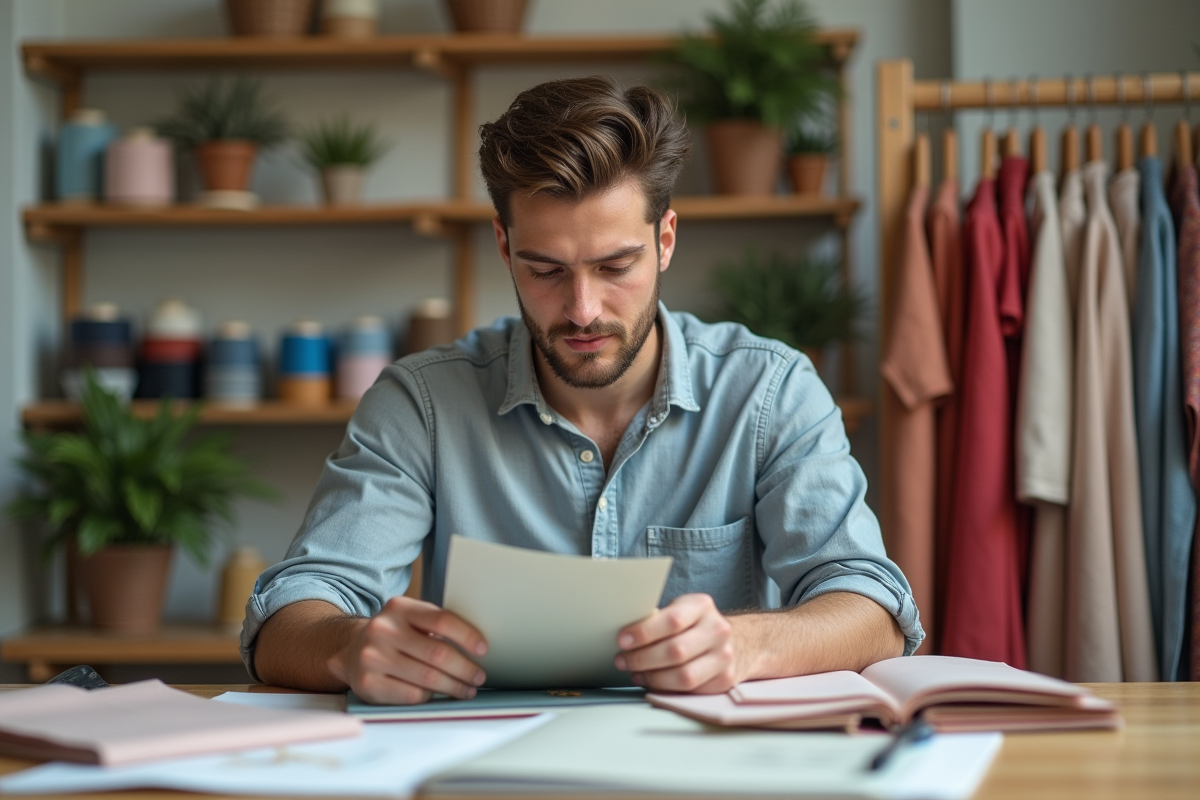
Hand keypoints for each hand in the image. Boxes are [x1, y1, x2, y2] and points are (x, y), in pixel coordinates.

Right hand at [327, 596, 488, 704]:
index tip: (483, 649)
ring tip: (466, 688)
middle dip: (465, 668)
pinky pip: (412, 695)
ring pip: (428, 678)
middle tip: (479, 676)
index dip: (467, 636)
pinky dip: (431, 696)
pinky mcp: (368, 684)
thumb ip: (436, 624)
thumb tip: (476, 644)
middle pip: (438, 653)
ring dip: (454, 686)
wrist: (352, 650)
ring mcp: (373, 658)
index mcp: (399, 608)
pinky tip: (439, 694)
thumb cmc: (393, 635)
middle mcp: (383, 630)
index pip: (441, 620)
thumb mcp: (409, 618)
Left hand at [613, 593, 743, 692]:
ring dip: (652, 677)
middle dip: (642, 659)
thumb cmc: (697, 625)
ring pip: (683, 676)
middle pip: (675, 651)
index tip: (622, 640)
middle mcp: (717, 630)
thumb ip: (659, 619)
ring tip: (635, 673)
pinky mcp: (725, 679)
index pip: (671, 620)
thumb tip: (625, 634)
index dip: (643, 632)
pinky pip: (690, 690)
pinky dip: (665, 688)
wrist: (739, 642)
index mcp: (701, 606)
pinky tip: (651, 681)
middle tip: (622, 660)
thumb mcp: (682, 610)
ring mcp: (724, 656)